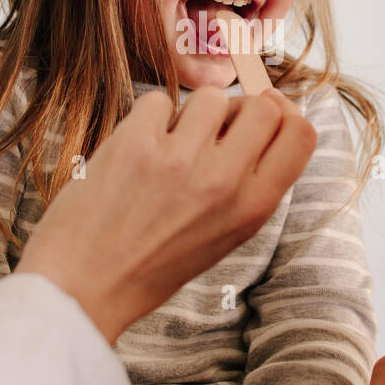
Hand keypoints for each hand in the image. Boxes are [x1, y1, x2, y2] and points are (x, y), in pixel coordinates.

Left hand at [15, 87, 314, 343]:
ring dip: (192, 113)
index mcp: (252, 209)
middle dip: (240, 109)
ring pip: (211, 96)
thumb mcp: (223, 237)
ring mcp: (179, 159)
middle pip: (263, 106)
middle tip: (213, 131)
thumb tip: (265, 120)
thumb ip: (249, 185)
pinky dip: (149, 119)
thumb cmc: (151, 265)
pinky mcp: (135, 143)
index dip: (286, 115)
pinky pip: (160, 100)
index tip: (267, 113)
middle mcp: (223, 182)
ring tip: (168, 146)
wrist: (82, 287)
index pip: (302, 135)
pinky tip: (136, 151)